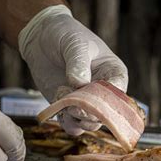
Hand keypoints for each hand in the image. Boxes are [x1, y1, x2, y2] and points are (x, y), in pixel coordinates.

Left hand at [19, 5, 127, 135]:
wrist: (41, 38)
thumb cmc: (65, 34)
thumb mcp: (74, 43)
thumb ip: (78, 62)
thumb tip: (80, 83)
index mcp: (114, 73)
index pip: (118, 93)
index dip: (107, 99)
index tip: (90, 95)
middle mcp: (104, 92)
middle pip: (106, 114)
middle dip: (90, 113)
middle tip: (73, 105)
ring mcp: (87, 102)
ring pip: (90, 124)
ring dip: (77, 118)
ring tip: (63, 99)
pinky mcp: (70, 108)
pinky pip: (73, 126)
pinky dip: (66, 122)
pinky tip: (57, 105)